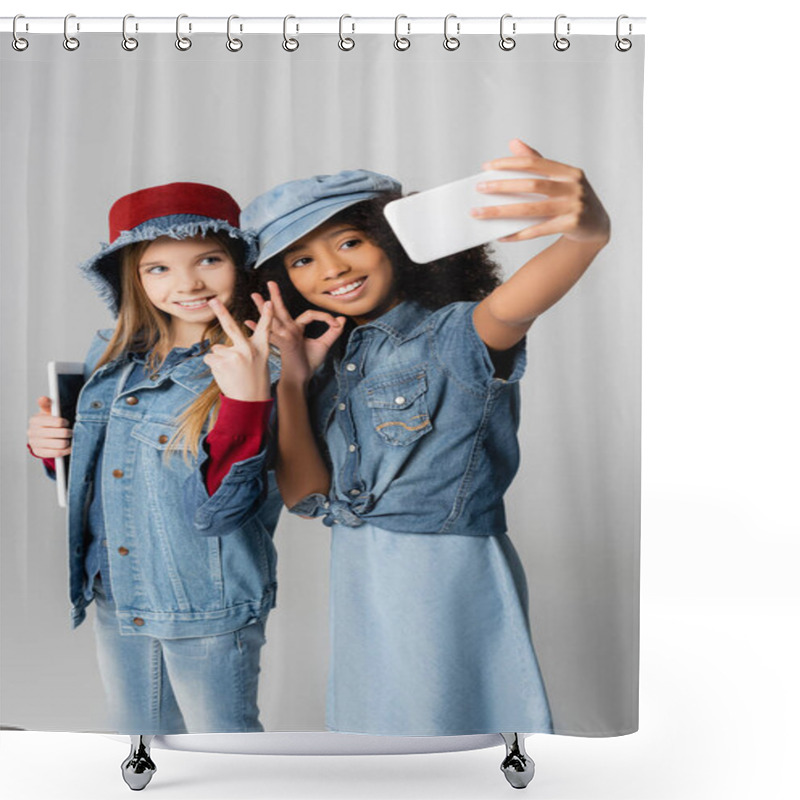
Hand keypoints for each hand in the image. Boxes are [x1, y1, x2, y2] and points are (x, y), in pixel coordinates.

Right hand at [27, 396, 71, 457]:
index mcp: (35, 420)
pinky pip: (57, 453)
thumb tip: (43, 398)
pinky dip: (66, 450)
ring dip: (69, 442)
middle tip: (71, 432)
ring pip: (61, 444)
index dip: (65, 423)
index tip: (67, 423)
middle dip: (69, 432)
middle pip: (62, 433)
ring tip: (70, 439)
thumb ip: (47, 404)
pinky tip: (69, 447)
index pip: (58, 422)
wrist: (42, 436)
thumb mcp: (48, 411)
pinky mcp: (39, 452)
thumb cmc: (48, 421)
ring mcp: (35, 443)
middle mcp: (32, 432)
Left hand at [203, 298, 272, 401]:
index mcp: (260, 349)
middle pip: (231, 327)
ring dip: (219, 359)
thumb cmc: (254, 383)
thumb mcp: (257, 364)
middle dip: (221, 311)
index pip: (264, 329)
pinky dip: (214, 366)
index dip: (267, 315)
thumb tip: (216, 346)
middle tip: (213, 300)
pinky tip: (225, 375)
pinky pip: (210, 358)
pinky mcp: (221, 362)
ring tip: (231, 373)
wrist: (249, 403)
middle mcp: (248, 349)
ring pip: (217, 349)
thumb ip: (240, 351)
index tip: (268, 302)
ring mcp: (234, 355)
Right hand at [252, 281, 344, 385]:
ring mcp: (284, 335)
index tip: (336, 323)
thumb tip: (342, 320)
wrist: (300, 378)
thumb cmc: (308, 363)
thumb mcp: (324, 345)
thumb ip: (333, 332)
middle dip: (277, 295)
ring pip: (273, 318)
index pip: (310, 314)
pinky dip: (259, 327)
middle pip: (282, 309)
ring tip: (255, 295)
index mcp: (297, 328)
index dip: (325, 317)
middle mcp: (289, 330)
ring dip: (263, 307)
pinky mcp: (282, 343)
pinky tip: (248, 322)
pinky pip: (272, 333)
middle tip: (271, 283)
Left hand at [473, 138, 609, 245]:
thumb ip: (538, 161)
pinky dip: (518, 234)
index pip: (533, 163)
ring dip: (502, 211)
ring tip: (481, 213)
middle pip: (531, 185)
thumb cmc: (572, 199)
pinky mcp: (571, 225)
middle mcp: (573, 187)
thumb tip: (513, 143)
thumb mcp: (561, 179)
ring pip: (530, 209)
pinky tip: (501, 235)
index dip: (509, 163)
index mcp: (568, 172)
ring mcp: (574, 207)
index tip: (486, 167)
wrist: (597, 227)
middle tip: (480, 188)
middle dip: (502, 186)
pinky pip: (538, 230)